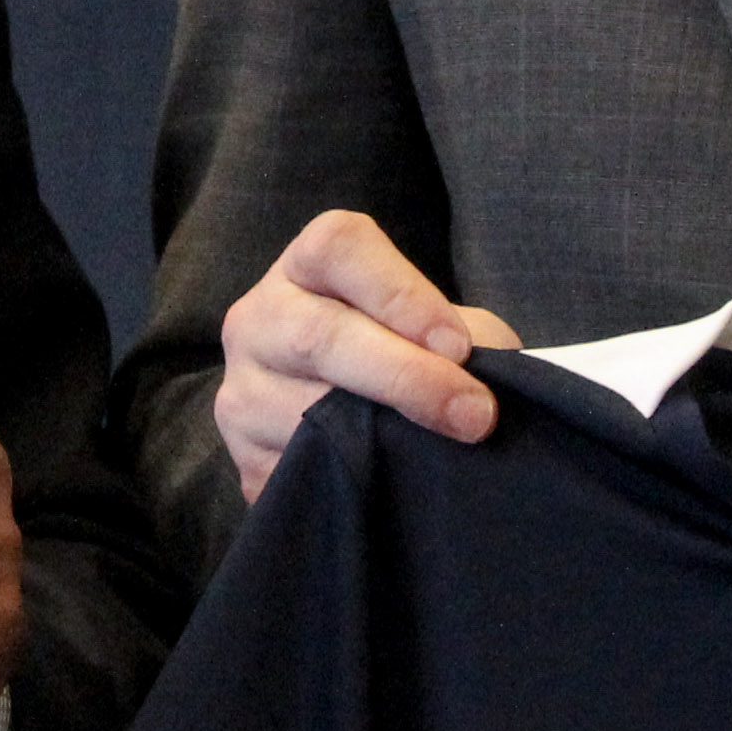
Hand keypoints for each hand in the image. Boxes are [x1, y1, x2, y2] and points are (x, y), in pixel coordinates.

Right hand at [214, 211, 515, 503]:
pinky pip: (298, 471)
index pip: (337, 248)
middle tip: (473, 414)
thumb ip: (465, 338)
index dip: (400, 293)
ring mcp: (243, 390)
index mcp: (306, 267)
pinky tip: (392, 481)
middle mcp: (260, 318)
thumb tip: (488, 383)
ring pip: (303, 415)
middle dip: (406, 376)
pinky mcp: (244, 458)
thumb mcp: (434, 328)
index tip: (457, 346)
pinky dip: (354, 479)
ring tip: (438, 452)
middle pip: (317, 335)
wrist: (336, 413)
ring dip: (384, 438)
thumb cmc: (400, 353)